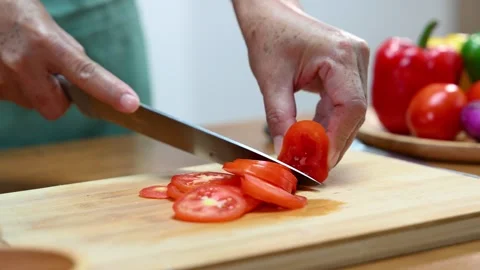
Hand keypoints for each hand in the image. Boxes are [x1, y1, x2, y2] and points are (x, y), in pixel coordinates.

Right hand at [0, 0, 138, 119]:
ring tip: (23, 62)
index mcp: (45, 43)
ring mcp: (2, 79)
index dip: (110, 91)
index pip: (85, 73)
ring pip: (33, 104)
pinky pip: (15, 99)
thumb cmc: (16, 14)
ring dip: (35, 91)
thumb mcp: (49, 27)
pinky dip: (18, 88)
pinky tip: (8, 66)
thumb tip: (88, 80)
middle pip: (55, 107)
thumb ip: (70, 55)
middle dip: (58, 98)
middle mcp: (23, 63)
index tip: (130, 104)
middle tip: (50, 75)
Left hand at [232, 0, 368, 168]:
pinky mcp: (349, 70)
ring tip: (311, 153)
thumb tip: (285, 149)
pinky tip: (314, 134)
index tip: (321, 162)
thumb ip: (279, 117)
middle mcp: (355, 56)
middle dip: (334, 142)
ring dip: (332, 134)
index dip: (337, 139)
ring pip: (352, 112)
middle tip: (314, 165)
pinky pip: (345, 104)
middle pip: (355, 113)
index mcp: (340, 54)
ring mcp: (355, 63)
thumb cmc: (270, 35)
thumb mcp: (271, 80)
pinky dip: (329, 122)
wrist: (272, 15)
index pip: (350, 106)